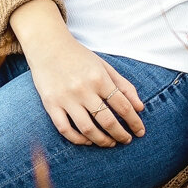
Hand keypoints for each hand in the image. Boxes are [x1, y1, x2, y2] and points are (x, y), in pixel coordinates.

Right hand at [7, 0, 145, 146]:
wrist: (47, 45)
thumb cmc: (79, 57)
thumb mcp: (105, 66)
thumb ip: (124, 86)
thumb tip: (140, 108)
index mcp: (99, 78)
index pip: (123, 106)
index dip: (134, 122)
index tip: (140, 131)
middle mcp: (83, 89)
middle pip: (107, 121)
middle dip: (121, 134)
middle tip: (127, 140)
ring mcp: (66, 98)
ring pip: (87, 129)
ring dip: (102, 141)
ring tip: (110, 143)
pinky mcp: (50, 104)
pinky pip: (65, 129)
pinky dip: (78, 139)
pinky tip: (87, 140)